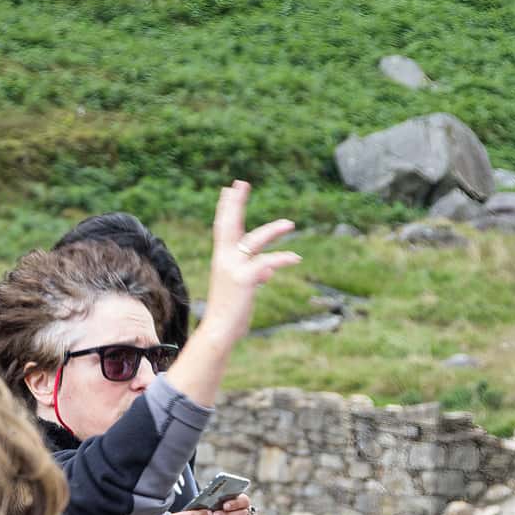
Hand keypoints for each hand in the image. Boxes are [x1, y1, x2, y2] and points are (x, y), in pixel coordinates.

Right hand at [197, 180, 299, 343]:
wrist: (219, 331)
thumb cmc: (231, 311)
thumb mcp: (243, 289)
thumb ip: (255, 275)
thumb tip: (268, 271)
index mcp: (222, 259)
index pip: (223, 227)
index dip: (227, 208)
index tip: (230, 189)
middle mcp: (224, 259)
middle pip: (229, 225)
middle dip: (236, 203)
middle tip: (242, 183)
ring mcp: (233, 268)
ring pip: (254, 241)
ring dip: (273, 231)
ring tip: (290, 224)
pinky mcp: (244, 280)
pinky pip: (267, 263)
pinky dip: (282, 259)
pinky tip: (296, 257)